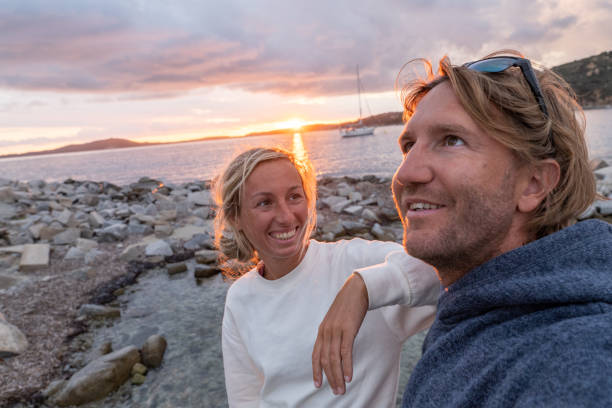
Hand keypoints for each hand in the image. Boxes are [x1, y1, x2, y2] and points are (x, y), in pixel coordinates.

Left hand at [312, 272, 368, 394]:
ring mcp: (336, 331)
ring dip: (338, 376)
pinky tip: (349, 376)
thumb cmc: (348, 306)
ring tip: (342, 388)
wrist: (357, 290)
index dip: (316, 371)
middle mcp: (326, 332)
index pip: (316, 355)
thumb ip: (333, 334)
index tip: (317, 384)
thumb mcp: (336, 321)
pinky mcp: (348, 330)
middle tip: (336, 391)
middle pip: (325, 360)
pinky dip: (347, 365)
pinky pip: (345, 351)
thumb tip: (335, 348)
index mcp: (322, 331)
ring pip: (334, 359)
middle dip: (329, 378)